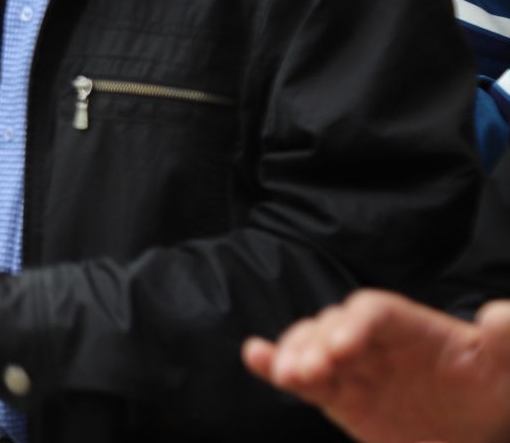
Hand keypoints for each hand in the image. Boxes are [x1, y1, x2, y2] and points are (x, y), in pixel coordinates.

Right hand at [243, 291, 509, 442]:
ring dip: (293, 354)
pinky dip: (273, 365)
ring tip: (290, 376)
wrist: (477, 429)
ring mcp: (352, 366)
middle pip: (333, 325)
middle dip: (316, 343)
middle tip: (312, 370)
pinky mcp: (339, 396)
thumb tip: (496, 314)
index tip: (345, 348)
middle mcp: (373, 340)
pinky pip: (301, 378)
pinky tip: (256, 358)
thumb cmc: (495, 385)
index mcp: (411, 326)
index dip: (356, 324)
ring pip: (310, 346)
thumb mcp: (508, 364)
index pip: (374, 311)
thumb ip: (507, 338)